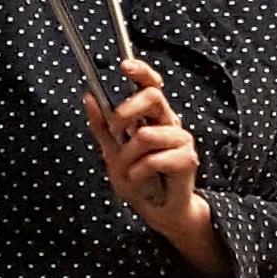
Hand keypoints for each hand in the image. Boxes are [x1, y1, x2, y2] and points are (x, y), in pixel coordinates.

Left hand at [85, 60, 203, 233]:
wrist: (157, 211)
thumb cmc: (138, 180)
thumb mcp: (112, 152)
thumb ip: (102, 127)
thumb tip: (89, 97)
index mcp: (153, 117)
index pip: (151, 85)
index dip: (141, 72)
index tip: (124, 67)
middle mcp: (170, 123)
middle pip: (153, 96)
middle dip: (126, 112)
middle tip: (115, 132)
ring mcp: (182, 140)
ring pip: (147, 134)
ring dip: (129, 156)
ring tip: (129, 170)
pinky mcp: (188, 160)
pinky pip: (155, 159)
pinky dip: (139, 171)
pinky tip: (139, 177)